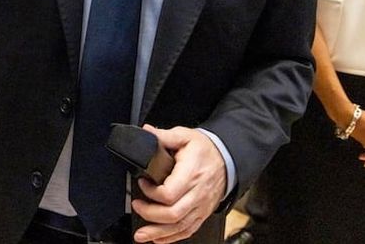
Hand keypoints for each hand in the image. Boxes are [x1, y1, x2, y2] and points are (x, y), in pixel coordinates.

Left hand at [130, 125, 225, 243]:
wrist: (227, 159)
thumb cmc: (206, 150)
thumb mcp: (185, 136)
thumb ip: (164, 136)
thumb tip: (146, 132)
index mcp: (191, 174)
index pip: (169, 193)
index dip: (151, 192)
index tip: (142, 183)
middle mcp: (197, 194)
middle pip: (173, 214)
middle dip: (150, 216)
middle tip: (137, 206)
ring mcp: (200, 206)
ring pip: (180, 227)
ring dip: (158, 233)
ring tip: (141, 235)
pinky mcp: (202, 213)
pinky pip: (188, 230)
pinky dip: (172, 237)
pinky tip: (158, 238)